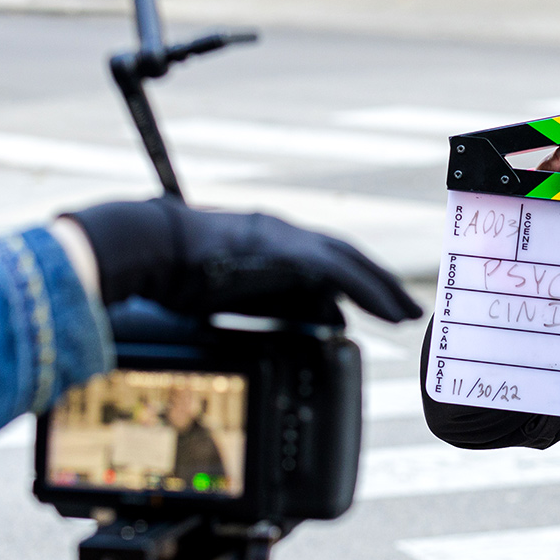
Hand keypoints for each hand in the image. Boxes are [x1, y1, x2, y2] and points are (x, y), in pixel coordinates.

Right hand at [65, 198, 422, 324]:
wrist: (152, 246)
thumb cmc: (172, 271)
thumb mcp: (219, 292)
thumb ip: (250, 303)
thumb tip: (267, 328)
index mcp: (264, 239)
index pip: (318, 258)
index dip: (347, 279)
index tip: (365, 303)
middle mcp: (282, 231)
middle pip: (344, 255)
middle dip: (376, 281)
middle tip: (404, 307)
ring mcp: (287, 238)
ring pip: (350, 261)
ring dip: (382, 287)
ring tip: (406, 312)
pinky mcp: (290, 250)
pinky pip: (343, 273)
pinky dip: (370, 291)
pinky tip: (390, 310)